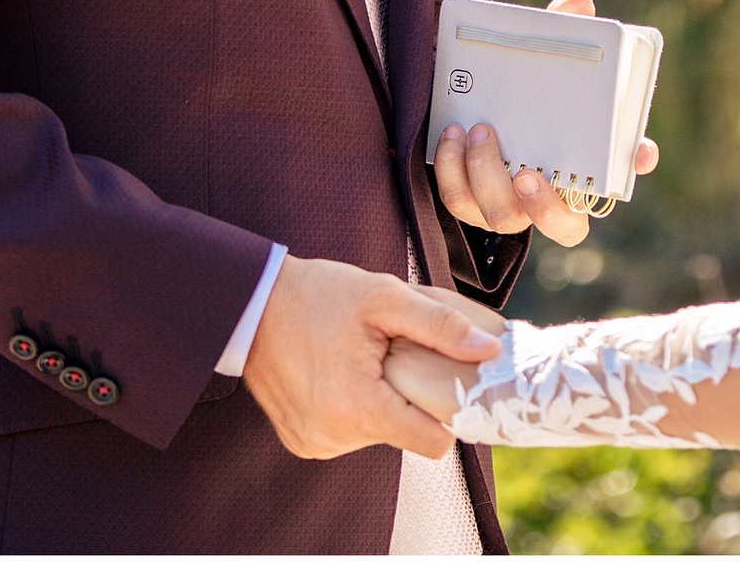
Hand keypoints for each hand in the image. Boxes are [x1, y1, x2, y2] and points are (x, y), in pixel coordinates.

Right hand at [240, 255, 498, 459]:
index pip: (432, 443)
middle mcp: (334, 438)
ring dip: (379, 401)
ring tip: (361, 361)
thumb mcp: (385, 297)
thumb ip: (440, 326)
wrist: (250, 304)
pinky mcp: (301, 441)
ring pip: (377, 433)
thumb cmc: (317, 295)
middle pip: (405, 433)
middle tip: (392, 355)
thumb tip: (489, 350)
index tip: (447, 382)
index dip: (449, 412)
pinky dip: (352, 408)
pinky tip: (339, 374)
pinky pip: (348, 433)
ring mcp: (314, 443)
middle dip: (408, 397)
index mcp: (358, 409)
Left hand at [432, 0, 661, 247]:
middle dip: (544, 205)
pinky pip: (459, 201)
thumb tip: (578, 4)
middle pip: (562, 226)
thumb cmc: (518, 92)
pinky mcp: (468, 203)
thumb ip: (561, 33)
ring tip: (479, 131)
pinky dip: (454, 170)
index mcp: (578, 170)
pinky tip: (452, 136)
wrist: (462, 103)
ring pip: (502, 217)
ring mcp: (507, 207)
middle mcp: (547, 199)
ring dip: (488, 176)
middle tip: (528, 172)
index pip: (617, 182)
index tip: (639, 151)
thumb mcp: (539, 63)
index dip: (632, 167)